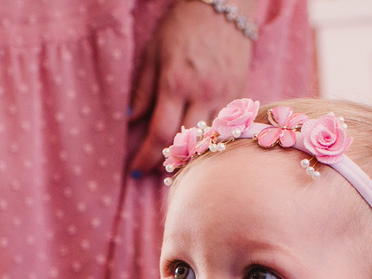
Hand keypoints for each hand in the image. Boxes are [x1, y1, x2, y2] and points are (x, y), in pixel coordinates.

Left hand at [128, 0, 254, 173]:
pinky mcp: (240, 94)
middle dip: (167, 162)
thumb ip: (143, 90)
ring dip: (191, 155)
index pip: (160, 134)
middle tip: (153, 169)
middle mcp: (202, 94)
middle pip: (186, 145)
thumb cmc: (183, 26)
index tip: (135, 168)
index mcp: (176, 84)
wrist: (225, 5)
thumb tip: (131, 120)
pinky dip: (211, 139)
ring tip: (176, 160)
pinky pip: (225, 128)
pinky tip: (200, 143)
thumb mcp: (154, 52)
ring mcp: (225, 96)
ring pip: (209, 141)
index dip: (146, 157)